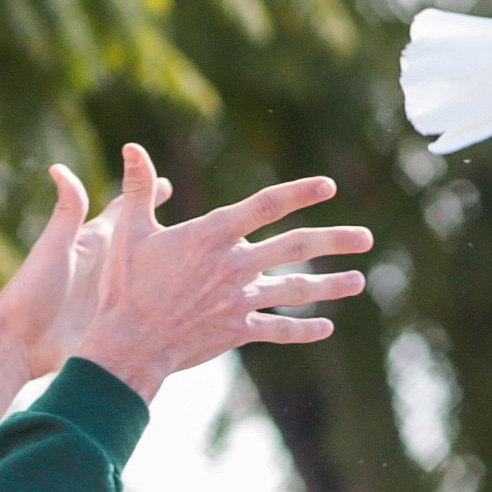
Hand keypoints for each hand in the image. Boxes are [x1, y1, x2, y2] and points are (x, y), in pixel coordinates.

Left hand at [0, 163, 169, 418]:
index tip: (165, 184)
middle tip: (188, 224)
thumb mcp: (54, 246)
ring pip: (142, 275)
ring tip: (188, 262)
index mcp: (92, 243)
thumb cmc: (34, 290)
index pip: (122, 211)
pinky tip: (172, 305)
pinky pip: (137, 307)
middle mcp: (102, 266)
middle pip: (138, 243)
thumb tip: (59, 168)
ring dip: (163, 267)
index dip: (144, 195)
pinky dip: (155, 301)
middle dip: (160, 232)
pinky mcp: (107, 321)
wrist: (19, 342)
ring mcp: (106, 294)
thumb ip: (67, 210)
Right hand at [73, 144, 370, 399]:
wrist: (128, 344)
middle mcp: (233, 265)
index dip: (298, 193)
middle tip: (366, 238)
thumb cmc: (125, 286)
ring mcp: (239, 300)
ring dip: (331, 285)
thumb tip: (132, 147)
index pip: (264, 206)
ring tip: (359, 281)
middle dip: (335, 241)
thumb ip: (138, 188)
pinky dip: (303, 329)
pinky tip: (326, 327)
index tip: (328, 186)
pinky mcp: (237, 331)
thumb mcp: (129, 232)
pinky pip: (278, 329)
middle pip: (296, 247)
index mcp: (211, 235)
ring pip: (296, 289)